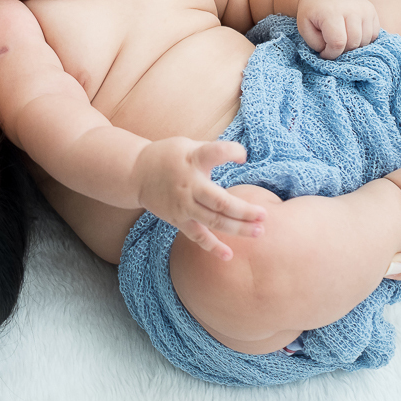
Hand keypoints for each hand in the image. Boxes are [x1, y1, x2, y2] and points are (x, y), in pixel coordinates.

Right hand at [131, 138, 263, 260]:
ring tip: (259, 231)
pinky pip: (197, 236)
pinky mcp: (177, 219)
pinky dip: (212, 246)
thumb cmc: (168, 156)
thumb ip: (212, 152)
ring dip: (237, 228)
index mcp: (192, 159)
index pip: (215, 153)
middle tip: (264, 215)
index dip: (232, 152)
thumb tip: (242, 156)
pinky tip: (228, 255)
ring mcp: (182, 205)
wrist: (135, 173)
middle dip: (243, 210)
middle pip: (219, 202)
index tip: (243, 156)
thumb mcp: (188, 145)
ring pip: (213, 221)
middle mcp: (188, 184)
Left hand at [296, 0, 379, 59]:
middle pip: (353, 43)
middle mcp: (352, 8)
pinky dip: (363, 40)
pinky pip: (373, 35)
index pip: (338, 42)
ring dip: (353, 46)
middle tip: (331, 45)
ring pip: (365, 41)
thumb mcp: (304, 28)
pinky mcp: (372, 10)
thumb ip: (316, 44)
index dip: (331, 53)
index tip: (324, 53)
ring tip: (341, 39)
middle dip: (342, 50)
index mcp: (332, 12)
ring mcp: (365, 9)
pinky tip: (351, 34)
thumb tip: (333, 53)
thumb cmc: (312, 13)